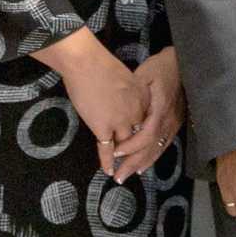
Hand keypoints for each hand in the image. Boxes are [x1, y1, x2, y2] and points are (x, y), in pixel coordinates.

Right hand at [42, 30, 146, 178]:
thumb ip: (128, 91)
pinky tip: (108, 171)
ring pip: (126, 146)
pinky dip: (108, 161)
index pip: (147, 122)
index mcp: (144, 98)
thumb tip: (123, 98)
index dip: (145, 133)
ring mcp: (121, 121)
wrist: (87, 63)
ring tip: (123, 173)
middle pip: (140, 137)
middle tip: (137, 167)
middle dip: (139, 152)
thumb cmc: (101, 64)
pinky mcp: (104, 127)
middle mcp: (137, 112)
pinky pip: (107, 149)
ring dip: (125, 161)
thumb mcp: (126, 76)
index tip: (143, 143)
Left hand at [125, 48, 185, 168]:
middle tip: (118, 176)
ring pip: (158, 149)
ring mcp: (174, 123)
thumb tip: (124, 114)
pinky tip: (144, 165)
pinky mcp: (176, 123)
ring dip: (142, 163)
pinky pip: (163, 144)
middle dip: (133, 163)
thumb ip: (135, 95)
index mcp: (161, 109)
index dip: (131, 146)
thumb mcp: (144, 75)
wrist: (183, 62)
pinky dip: (152, 157)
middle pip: (151, 148)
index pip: (146, 135)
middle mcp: (169, 120)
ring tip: (128, 175)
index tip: (115, 153)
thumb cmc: (161, 67)